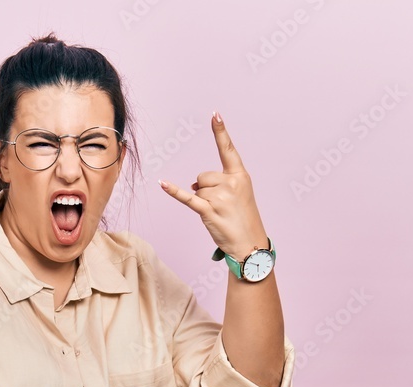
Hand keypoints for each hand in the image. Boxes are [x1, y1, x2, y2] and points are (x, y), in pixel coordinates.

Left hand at [159, 112, 267, 258]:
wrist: (250, 245)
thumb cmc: (243, 219)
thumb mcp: (239, 195)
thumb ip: (219, 183)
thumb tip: (196, 184)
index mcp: (241, 176)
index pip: (228, 150)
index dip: (220, 132)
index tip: (214, 115)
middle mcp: (231, 183)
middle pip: (203, 175)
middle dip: (206, 190)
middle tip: (222, 206)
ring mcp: (220, 197)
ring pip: (198, 189)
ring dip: (203, 202)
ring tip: (219, 213)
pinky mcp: (208, 210)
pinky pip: (187, 197)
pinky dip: (174, 191)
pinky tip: (162, 183)